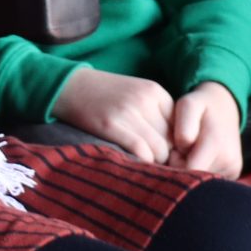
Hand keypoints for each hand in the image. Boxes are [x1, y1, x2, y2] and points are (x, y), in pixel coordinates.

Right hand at [53, 68, 175, 164]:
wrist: (69, 86)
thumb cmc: (105, 97)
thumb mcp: (137, 96)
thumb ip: (158, 116)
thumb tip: (177, 152)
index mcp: (155, 91)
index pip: (181, 128)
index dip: (175, 147)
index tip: (165, 157)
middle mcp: (145, 100)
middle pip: (172, 142)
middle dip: (165, 157)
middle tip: (151, 164)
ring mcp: (128, 111)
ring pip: (160, 150)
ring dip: (153, 163)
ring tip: (139, 164)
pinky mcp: (111, 125)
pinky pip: (141, 152)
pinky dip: (141, 163)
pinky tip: (131, 162)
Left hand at [168, 82, 243, 177]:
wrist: (225, 107)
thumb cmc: (200, 106)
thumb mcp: (187, 104)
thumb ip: (183, 128)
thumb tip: (184, 150)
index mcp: (216, 143)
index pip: (188, 170)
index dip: (175, 162)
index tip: (175, 148)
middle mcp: (229, 160)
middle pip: (195, 178)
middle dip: (183, 167)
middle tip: (183, 149)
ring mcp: (234, 169)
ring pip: (202, 180)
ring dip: (192, 169)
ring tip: (193, 151)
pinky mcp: (235, 173)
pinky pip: (211, 180)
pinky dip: (202, 171)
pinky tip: (202, 157)